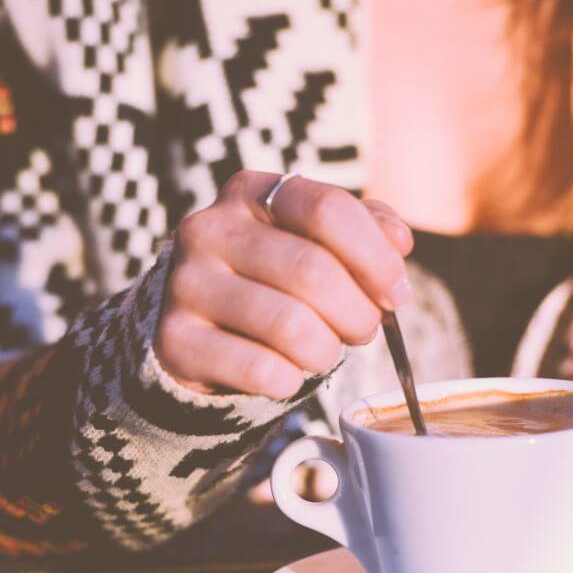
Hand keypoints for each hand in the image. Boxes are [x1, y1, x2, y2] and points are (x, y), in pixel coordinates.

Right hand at [155, 171, 412, 398]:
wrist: (196, 327)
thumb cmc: (270, 279)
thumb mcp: (311, 240)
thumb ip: (363, 228)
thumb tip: (398, 243)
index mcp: (249, 192)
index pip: (327, 209)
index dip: (375, 256)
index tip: (395, 292)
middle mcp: (209, 229)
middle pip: (312, 270)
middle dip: (358, 312)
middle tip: (364, 330)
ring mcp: (186, 284)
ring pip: (289, 325)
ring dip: (326, 351)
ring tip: (324, 353)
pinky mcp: (175, 339)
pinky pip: (259, 369)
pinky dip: (289, 380)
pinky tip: (287, 374)